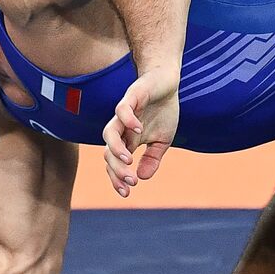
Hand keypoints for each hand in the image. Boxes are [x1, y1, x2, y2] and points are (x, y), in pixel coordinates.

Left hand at [103, 69, 179, 196]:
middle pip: (109, 152)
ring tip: (128, 160)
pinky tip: (139, 129)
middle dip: (117, 169)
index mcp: (128, 141)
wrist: (166, 80)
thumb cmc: (162, 110)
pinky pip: (122, 110)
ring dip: (116, 148)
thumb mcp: (163, 140)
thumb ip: (152, 159)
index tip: (127, 193)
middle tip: (130, 182)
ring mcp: (124, 114)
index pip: (114, 163)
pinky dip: (128, 120)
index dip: (116, 179)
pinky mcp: (131, 97)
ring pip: (109, 132)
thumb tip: (142, 177)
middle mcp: (122, 129)